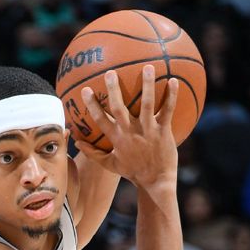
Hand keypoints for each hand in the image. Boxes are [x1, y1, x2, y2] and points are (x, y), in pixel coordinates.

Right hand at [76, 65, 178, 192]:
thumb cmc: (133, 172)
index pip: (100, 120)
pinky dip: (171, 95)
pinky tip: (173, 80)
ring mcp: (148, 130)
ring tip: (147, 68)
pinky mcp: (164, 131)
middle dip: (114, 90)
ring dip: (147, 85)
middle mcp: (131, 132)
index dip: (92, 105)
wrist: (156, 181)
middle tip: (110, 73)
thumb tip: (77, 142)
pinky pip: (167, 110)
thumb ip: (93, 153)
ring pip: (146, 104)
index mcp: (117, 139)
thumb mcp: (110, 164)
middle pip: (119, 108)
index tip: (85, 90)